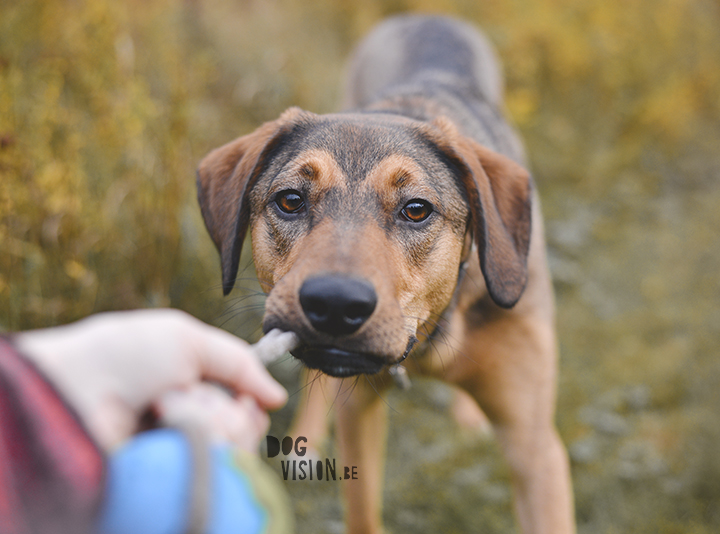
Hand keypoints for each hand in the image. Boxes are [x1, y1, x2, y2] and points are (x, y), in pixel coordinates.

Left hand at [15, 309, 286, 450]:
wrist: (74, 392)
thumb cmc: (124, 356)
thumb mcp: (188, 340)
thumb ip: (240, 362)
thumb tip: (278, 397)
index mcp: (195, 394)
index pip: (247, 408)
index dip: (249, 398)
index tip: (243, 391)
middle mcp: (192, 428)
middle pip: (248, 429)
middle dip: (225, 405)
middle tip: (183, 393)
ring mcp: (182, 456)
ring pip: (236, 449)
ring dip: (208, 418)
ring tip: (164, 408)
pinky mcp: (174, 478)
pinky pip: (216, 467)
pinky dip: (198, 439)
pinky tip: (167, 427)